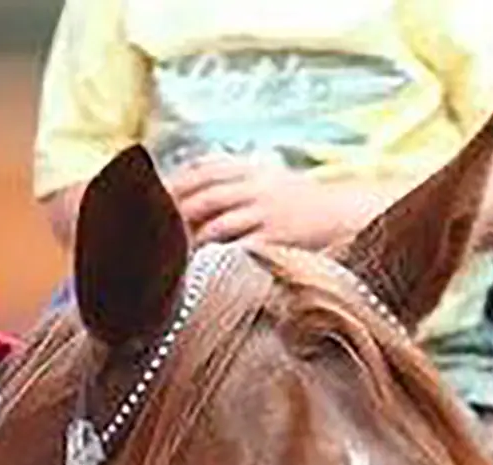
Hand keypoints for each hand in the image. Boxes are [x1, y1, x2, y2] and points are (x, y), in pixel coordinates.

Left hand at [166, 157, 388, 249]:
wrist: (342, 215)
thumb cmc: (302, 202)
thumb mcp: (271, 177)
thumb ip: (237, 174)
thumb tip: (196, 173)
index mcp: (251, 169)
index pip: (203, 169)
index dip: (175, 182)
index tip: (150, 196)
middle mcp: (255, 186)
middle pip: (203, 196)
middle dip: (175, 212)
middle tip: (151, 231)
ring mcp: (264, 211)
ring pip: (215, 224)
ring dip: (191, 240)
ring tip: (171, 254)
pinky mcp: (274, 237)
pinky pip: (237, 247)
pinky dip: (216, 257)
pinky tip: (201, 268)